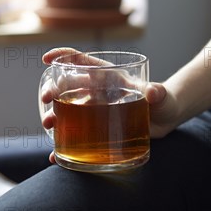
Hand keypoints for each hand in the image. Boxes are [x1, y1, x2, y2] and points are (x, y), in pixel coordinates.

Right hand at [41, 48, 181, 163]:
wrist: (165, 121)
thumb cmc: (163, 101)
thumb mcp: (161, 96)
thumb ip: (158, 93)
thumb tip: (154, 92)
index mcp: (108, 76)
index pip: (82, 61)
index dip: (64, 56)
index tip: (47, 59)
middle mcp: (97, 91)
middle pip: (69, 86)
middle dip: (53, 90)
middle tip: (45, 100)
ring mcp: (95, 110)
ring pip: (68, 110)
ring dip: (54, 115)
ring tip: (49, 125)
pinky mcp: (97, 129)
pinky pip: (77, 135)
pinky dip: (65, 145)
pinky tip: (57, 155)